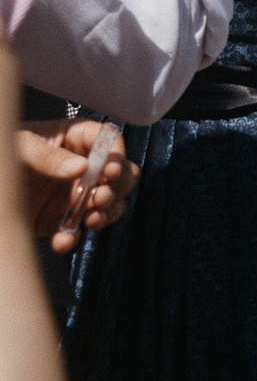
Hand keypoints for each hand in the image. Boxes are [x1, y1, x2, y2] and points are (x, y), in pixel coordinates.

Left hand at [19, 121, 134, 249]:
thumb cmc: (1, 153)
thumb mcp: (19, 147)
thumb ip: (47, 156)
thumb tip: (82, 168)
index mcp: (76, 139)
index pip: (109, 141)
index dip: (116, 155)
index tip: (109, 171)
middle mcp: (83, 166)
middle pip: (121, 174)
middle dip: (117, 188)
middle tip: (101, 197)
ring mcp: (75, 193)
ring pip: (110, 204)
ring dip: (105, 214)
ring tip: (90, 220)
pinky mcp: (61, 217)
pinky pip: (78, 229)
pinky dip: (72, 237)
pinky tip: (62, 240)